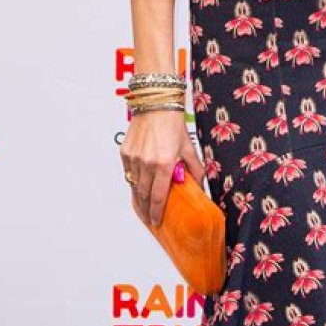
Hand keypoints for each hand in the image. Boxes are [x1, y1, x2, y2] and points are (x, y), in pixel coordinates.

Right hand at [120, 109, 205, 226]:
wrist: (156, 102)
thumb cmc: (173, 123)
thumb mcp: (189, 147)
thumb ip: (195, 170)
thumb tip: (200, 188)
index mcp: (164, 163)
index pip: (158, 197)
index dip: (157, 213)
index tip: (157, 222)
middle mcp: (146, 162)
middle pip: (143, 196)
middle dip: (146, 211)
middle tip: (150, 219)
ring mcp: (133, 158)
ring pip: (134, 186)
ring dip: (139, 197)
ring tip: (144, 206)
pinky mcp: (125, 152)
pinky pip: (128, 173)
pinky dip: (133, 181)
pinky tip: (138, 186)